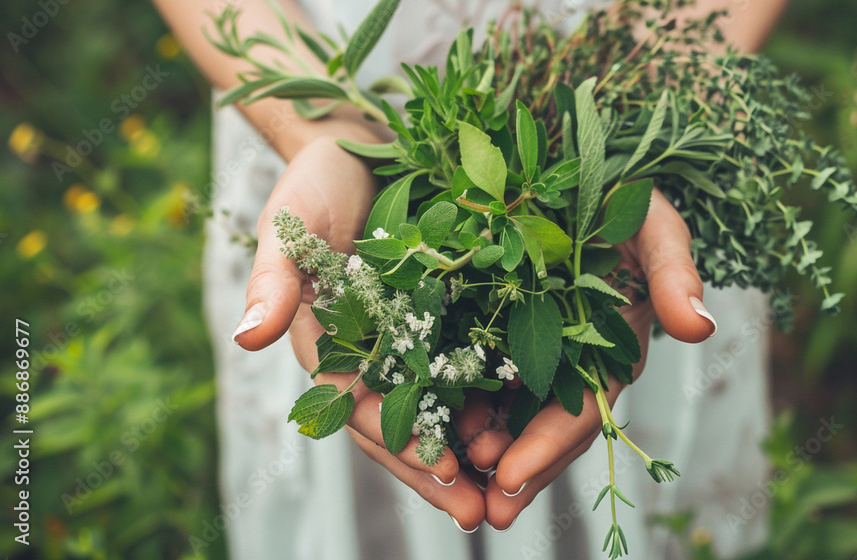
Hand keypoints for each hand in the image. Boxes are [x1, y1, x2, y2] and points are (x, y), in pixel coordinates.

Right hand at [232, 136, 486, 529]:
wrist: (356, 149)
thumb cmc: (315, 183)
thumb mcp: (290, 222)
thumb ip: (273, 279)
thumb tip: (247, 338)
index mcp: (328, 346)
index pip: (360, 408)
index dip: (398, 440)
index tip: (440, 469)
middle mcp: (370, 353)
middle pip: (402, 423)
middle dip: (438, 469)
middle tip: (480, 514)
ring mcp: (408, 339)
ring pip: (439, 407)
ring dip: (471, 449)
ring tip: (510, 484)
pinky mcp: (443, 316)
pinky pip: (467, 366)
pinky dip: (491, 400)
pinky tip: (525, 425)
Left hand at [460, 189, 716, 530]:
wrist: (567, 161)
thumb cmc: (619, 194)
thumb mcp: (650, 221)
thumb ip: (673, 269)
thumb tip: (699, 327)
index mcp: (609, 347)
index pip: (581, 411)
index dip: (547, 448)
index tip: (509, 477)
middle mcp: (569, 356)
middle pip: (539, 427)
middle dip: (513, 469)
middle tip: (479, 507)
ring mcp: (529, 342)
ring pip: (502, 409)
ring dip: (476, 446)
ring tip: (444, 472)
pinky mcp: (489, 322)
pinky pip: (469, 372)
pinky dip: (449, 399)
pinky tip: (421, 418)